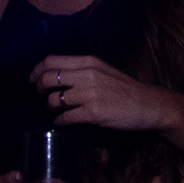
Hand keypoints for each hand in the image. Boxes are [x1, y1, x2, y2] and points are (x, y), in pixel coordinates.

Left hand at [34, 53, 172, 132]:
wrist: (150, 105)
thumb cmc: (127, 89)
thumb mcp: (104, 71)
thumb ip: (82, 70)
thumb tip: (56, 76)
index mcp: (89, 62)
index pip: (52, 61)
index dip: (37, 70)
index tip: (33, 79)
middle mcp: (87, 75)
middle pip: (48, 79)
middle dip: (40, 89)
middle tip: (43, 96)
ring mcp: (90, 94)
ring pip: (54, 100)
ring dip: (51, 107)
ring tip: (57, 110)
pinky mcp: (93, 113)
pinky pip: (65, 118)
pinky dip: (60, 121)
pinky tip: (64, 122)